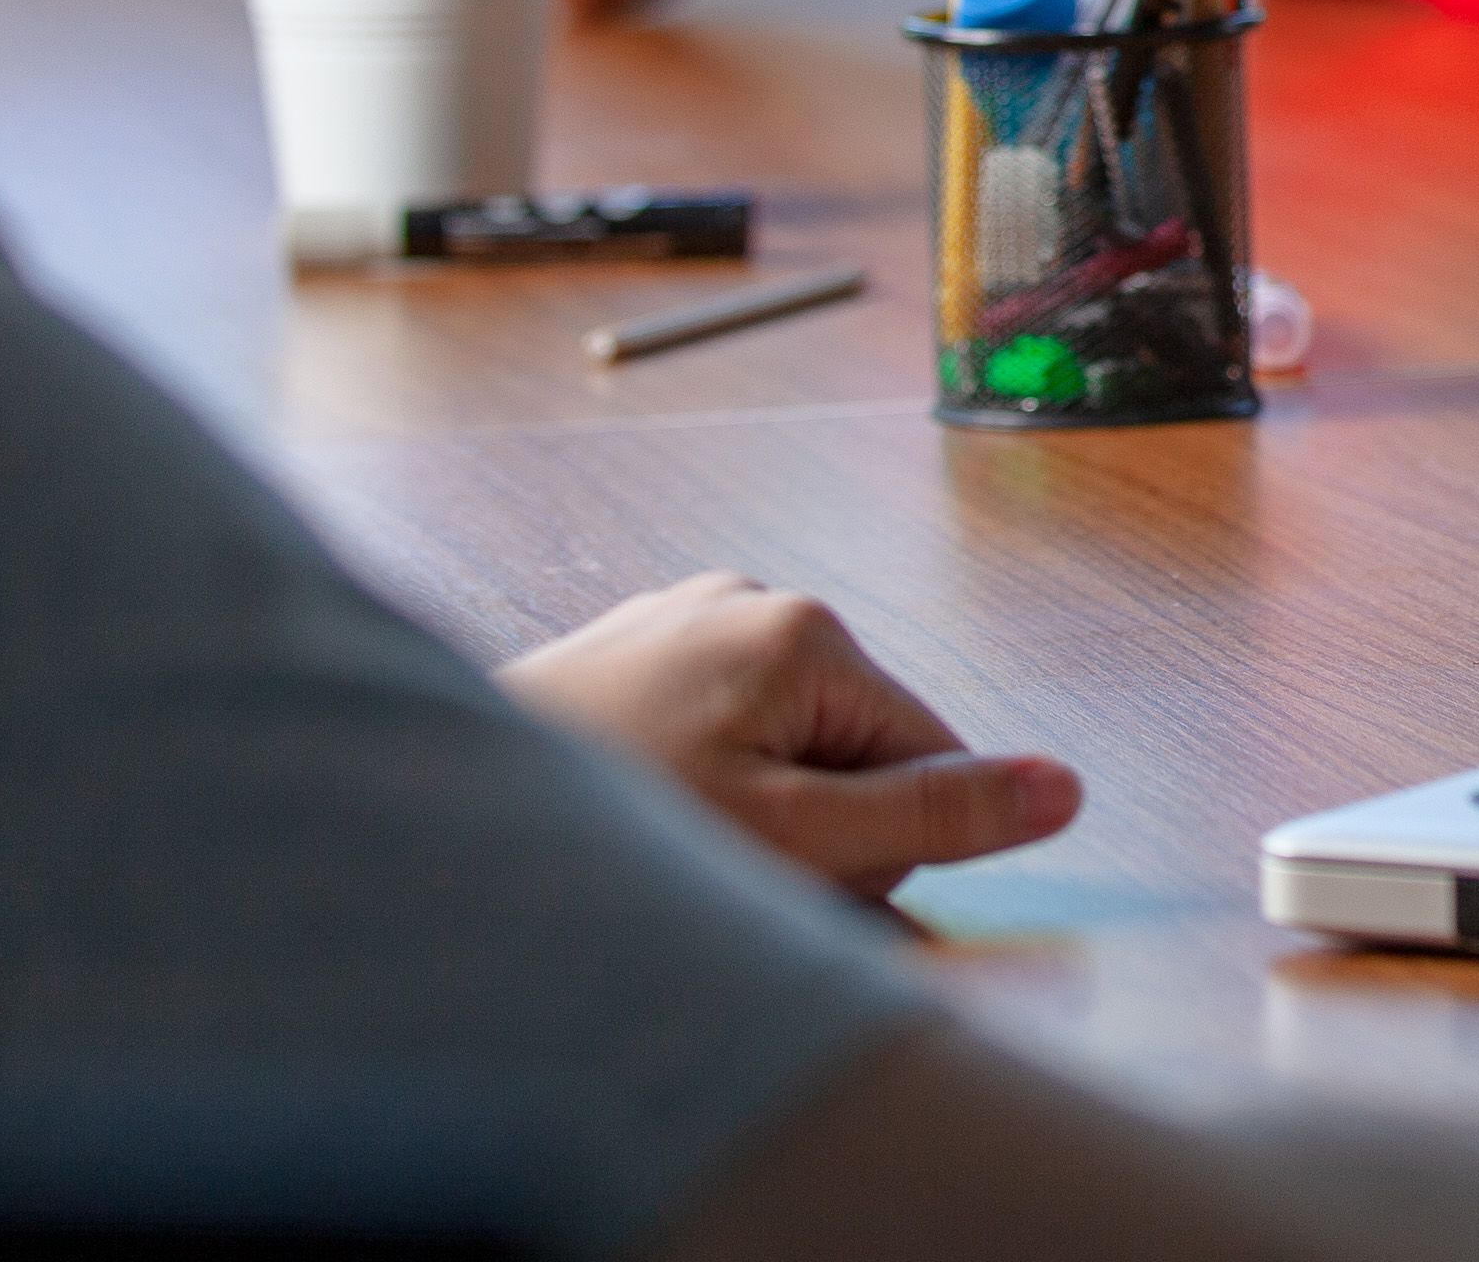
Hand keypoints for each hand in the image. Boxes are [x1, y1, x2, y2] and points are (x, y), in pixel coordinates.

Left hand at [495, 572, 1081, 901]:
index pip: (922, 751)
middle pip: (847, 744)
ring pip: (774, 746)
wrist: (413, 835)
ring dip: (748, 815)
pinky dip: (689, 790)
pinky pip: (704, 733)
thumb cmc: (607, 834)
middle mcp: (744, 598)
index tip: (805, 880)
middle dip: (810, 826)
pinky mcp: (617, 653)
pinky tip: (633, 823)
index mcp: (801, 628)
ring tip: (666, 850)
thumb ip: (933, 820)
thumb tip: (1064, 790)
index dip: (885, 842)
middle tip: (724, 869)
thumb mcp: (793, 847)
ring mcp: (671, 620)